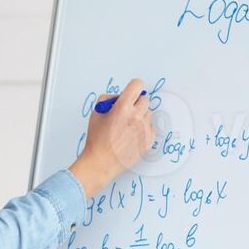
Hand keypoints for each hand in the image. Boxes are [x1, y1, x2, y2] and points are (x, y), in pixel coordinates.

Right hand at [70, 78, 155, 198]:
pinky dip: (144, 128)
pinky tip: (132, 135)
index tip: (131, 92)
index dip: (133, 87)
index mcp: (122, 108)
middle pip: (145, 99)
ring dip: (140, 116)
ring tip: (128, 126)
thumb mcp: (96, 112)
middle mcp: (136, 117)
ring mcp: (144, 129)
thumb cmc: (97, 139)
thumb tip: (121, 96)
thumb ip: (109, 99)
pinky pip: (151, 127)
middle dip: (136, 103)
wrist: (101, 162)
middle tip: (126, 112)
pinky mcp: (149, 140)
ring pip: (148, 113)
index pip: (137, 85)